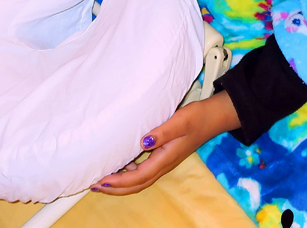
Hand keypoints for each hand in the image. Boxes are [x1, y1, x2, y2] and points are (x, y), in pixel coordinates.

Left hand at [91, 91, 239, 195]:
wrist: (212, 118)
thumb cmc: (197, 117)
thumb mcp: (180, 121)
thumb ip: (162, 132)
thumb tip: (143, 142)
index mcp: (165, 159)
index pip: (138, 177)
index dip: (118, 182)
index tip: (101, 181)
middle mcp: (163, 164)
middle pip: (136, 185)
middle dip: (115, 189)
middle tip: (94, 185)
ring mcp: (164, 162)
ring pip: (139, 180)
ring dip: (120, 184)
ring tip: (102, 179)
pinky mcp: (163, 156)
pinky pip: (143, 171)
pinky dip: (129, 174)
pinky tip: (120, 166)